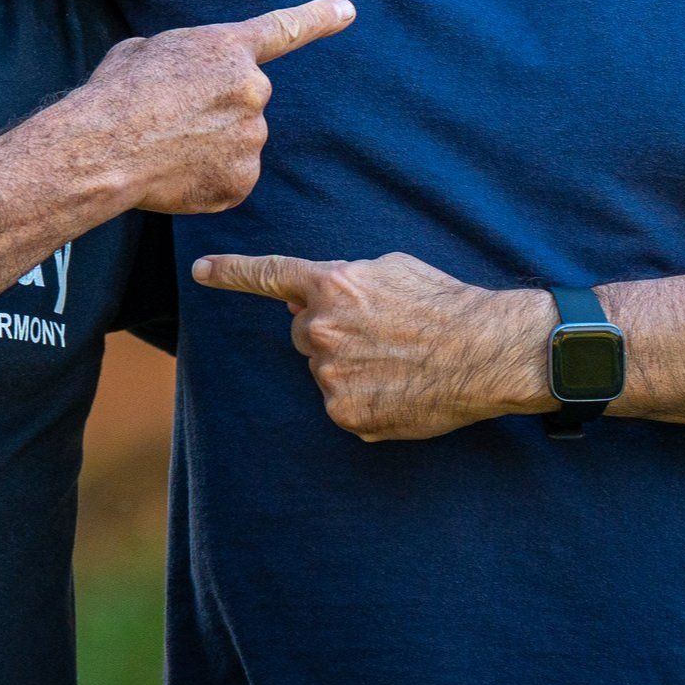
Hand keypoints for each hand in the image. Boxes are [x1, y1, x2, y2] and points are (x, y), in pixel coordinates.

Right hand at [76, 0, 353, 214]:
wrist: (103, 148)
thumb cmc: (114, 94)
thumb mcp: (143, 51)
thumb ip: (182, 58)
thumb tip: (180, 77)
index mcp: (228, 48)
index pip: (284, 29)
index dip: (318, 18)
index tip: (348, 10)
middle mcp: (252, 90)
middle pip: (244, 99)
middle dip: (216, 108)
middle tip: (171, 118)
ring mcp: (252, 137)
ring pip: (237, 140)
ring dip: (210, 144)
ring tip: (166, 146)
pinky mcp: (243, 180)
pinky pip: (231, 177)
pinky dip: (207, 178)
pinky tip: (175, 173)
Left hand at [192, 250, 552, 439]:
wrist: (484, 351)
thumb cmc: (442, 302)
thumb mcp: (389, 269)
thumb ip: (342, 280)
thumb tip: (306, 298)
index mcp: (330, 285)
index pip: (268, 275)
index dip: (230, 272)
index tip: (200, 270)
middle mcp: (320, 329)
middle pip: (301, 332)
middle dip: (327, 332)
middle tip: (377, 334)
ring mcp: (329, 375)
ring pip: (322, 370)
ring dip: (348, 367)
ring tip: (397, 360)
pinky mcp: (345, 414)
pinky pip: (341, 404)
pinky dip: (364, 399)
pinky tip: (398, 388)